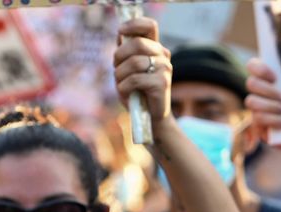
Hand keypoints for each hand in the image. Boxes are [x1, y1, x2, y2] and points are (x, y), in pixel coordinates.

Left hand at [114, 17, 171, 131]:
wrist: (150, 118)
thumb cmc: (137, 92)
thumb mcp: (128, 69)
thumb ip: (126, 52)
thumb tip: (121, 35)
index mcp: (156, 49)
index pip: (149, 26)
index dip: (134, 24)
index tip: (120, 32)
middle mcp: (163, 56)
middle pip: (137, 43)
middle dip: (119, 55)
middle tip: (115, 68)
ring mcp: (164, 69)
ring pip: (134, 62)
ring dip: (120, 75)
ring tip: (121, 84)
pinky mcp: (162, 84)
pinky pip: (135, 80)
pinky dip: (124, 87)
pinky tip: (126, 93)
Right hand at [246, 58, 280, 150]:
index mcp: (269, 78)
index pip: (253, 66)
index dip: (261, 69)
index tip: (275, 77)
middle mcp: (260, 92)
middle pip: (251, 83)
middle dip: (267, 90)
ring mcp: (257, 108)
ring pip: (251, 101)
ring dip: (269, 105)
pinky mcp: (258, 125)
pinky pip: (258, 119)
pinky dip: (272, 120)